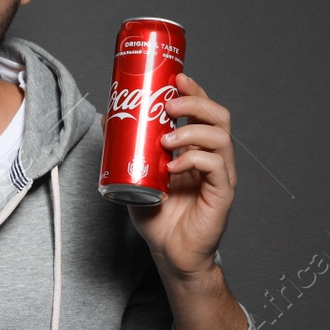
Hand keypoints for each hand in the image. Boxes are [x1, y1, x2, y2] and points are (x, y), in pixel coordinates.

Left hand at [123, 71, 237, 279]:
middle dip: (196, 103)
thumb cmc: (157, 216)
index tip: (176, 77)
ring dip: (191, 131)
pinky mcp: (222, 195)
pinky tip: (174, 166)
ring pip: (220, 138)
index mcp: (197, 149)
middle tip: (169, 104)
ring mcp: (221, 176)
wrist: (169, 253)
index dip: (194, 91)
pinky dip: (194, 160)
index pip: (204, 111)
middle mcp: (214, 158)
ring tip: (166, 139)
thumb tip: (107, 115)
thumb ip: (124, 148)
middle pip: (219, 117)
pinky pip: (216, 167)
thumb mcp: (135, 174)